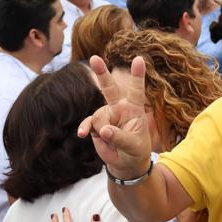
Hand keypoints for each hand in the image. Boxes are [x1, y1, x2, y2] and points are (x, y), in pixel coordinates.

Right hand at [77, 56, 152, 179]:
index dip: (137, 75)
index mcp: (134, 109)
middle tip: (94, 58)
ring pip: (98, 117)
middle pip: (109, 88)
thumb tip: (103, 130)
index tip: (139, 59)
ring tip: (111, 141)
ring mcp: (106, 115)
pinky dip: (86, 128)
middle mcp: (119, 108)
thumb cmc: (135, 151)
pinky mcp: (96, 125)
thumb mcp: (133, 146)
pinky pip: (88, 123)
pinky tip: (82, 134)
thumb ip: (119, 137)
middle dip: (101, 73)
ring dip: (102, 131)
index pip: (136, 90)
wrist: (126, 163)